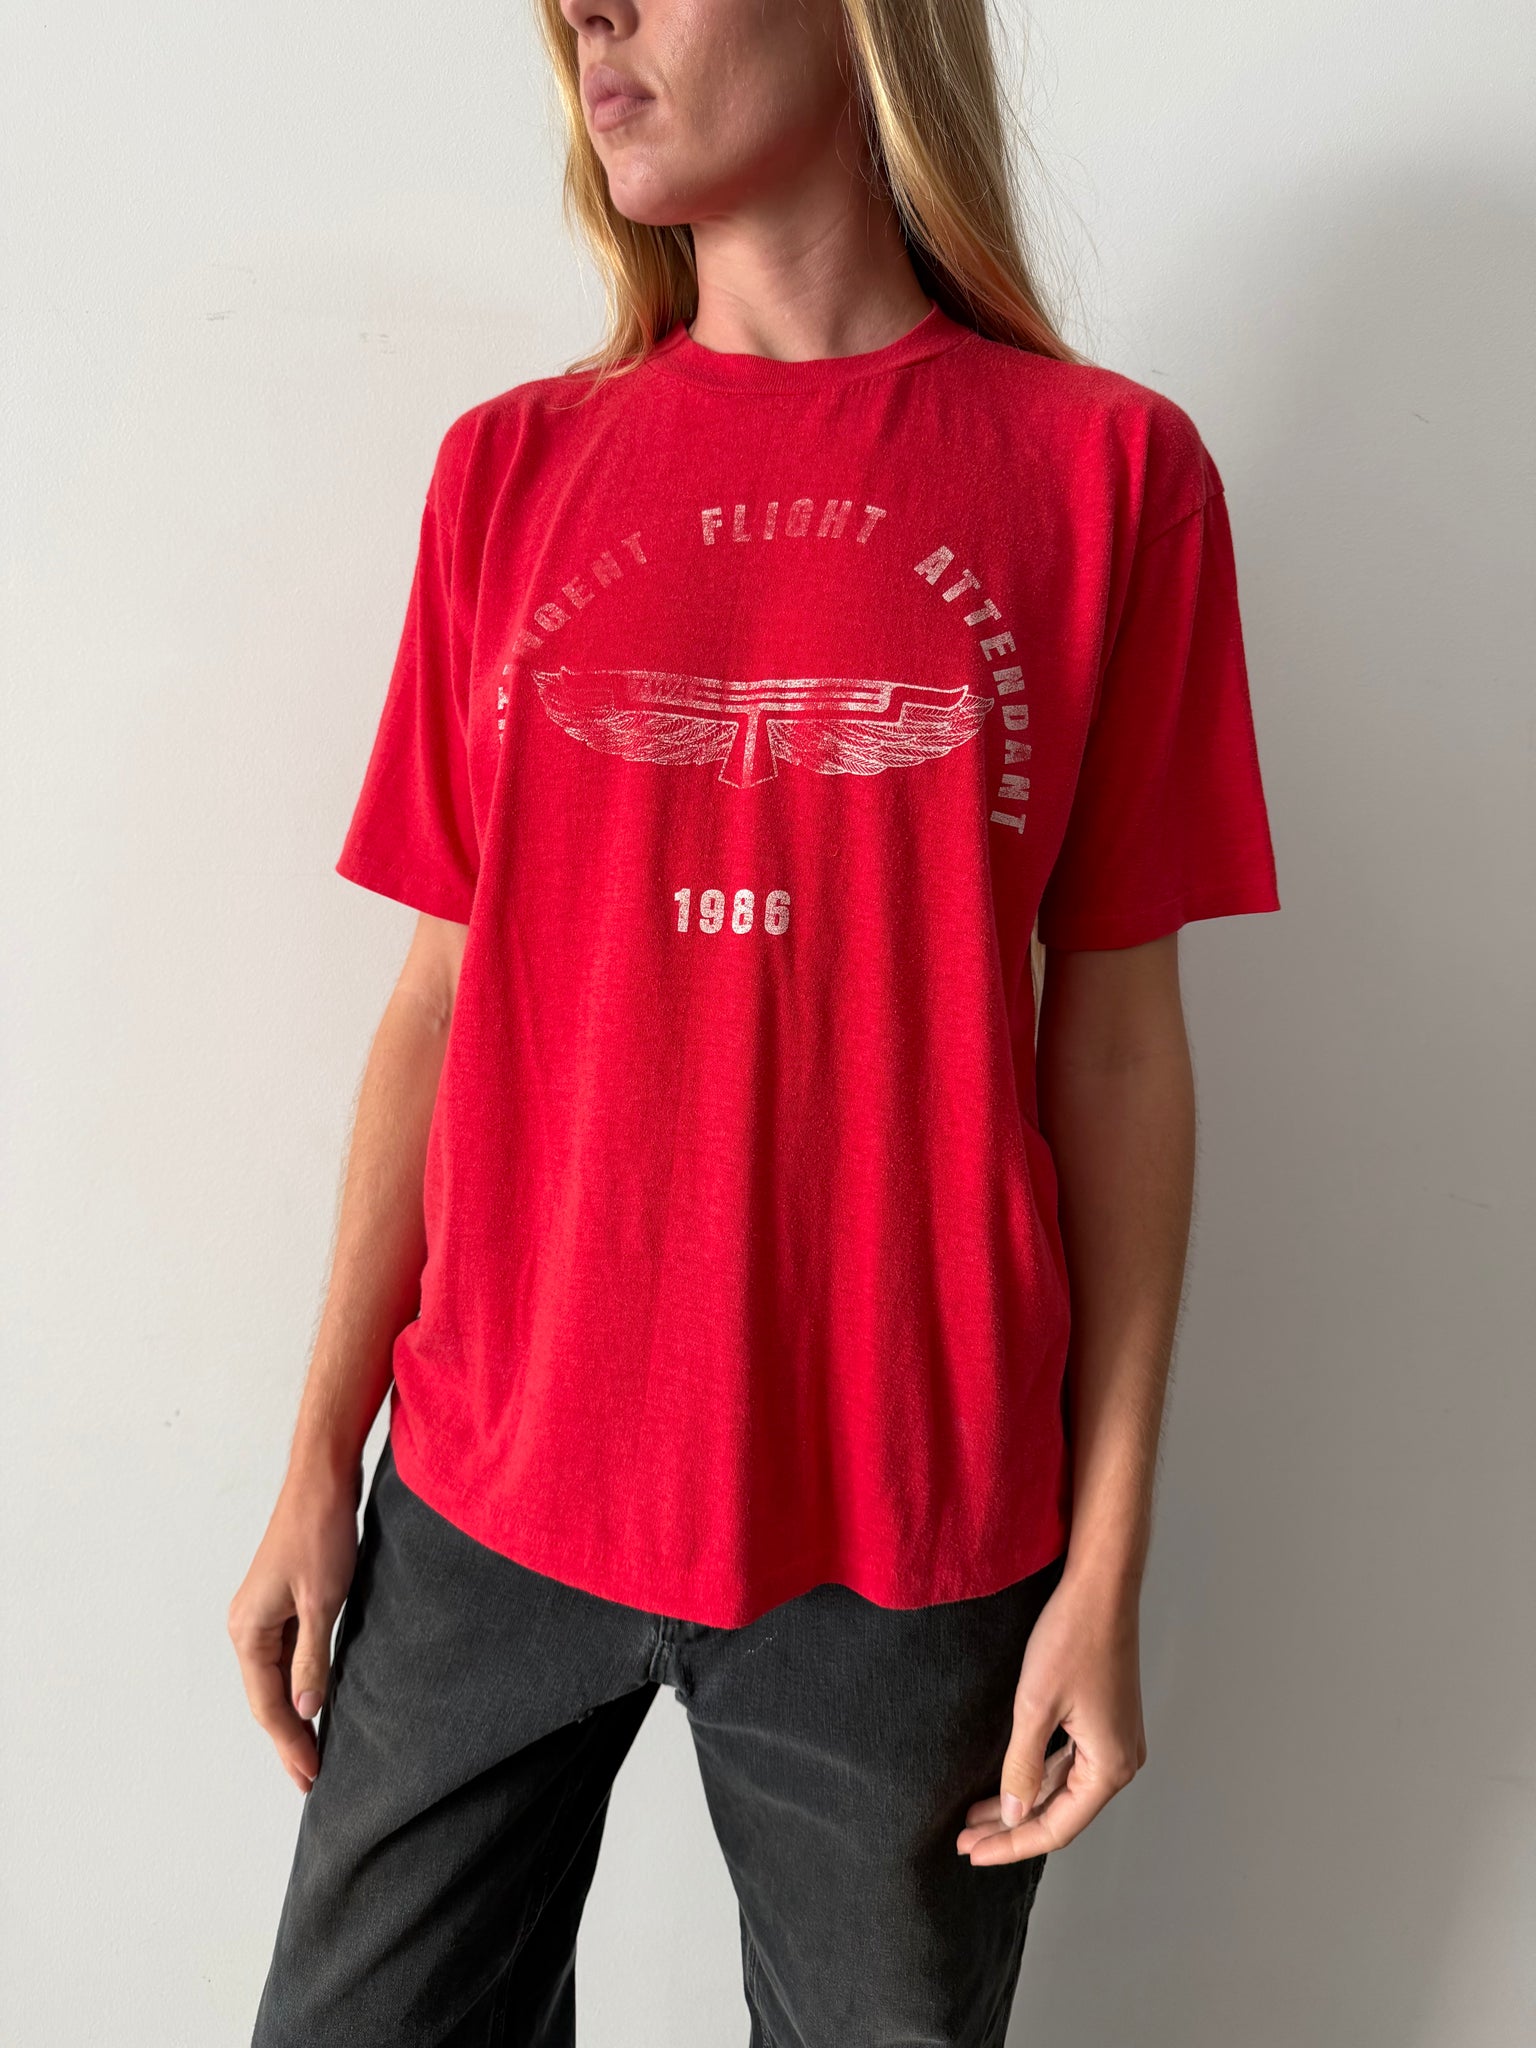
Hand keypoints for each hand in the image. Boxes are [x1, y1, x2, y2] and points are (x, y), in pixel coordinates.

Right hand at [228, 1458, 359, 1791]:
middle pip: (267, 1697)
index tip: (310, 1776)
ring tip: (314, 1750)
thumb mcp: (322, 1600)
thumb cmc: (320, 1533)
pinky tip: (318, 1699)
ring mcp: (263, 1612)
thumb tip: (305, 1710)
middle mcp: (247, 1625)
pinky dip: (302, 1682)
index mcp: (247, 1629)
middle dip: (288, 1737)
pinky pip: (288, 1655)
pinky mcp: (283, 1601)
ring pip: (276, 1678)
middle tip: (311, 1778)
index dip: (289, 1742)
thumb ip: (312, 1659)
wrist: (322, 1481)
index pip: (268, 1704)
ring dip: (295, 1713)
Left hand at [956, 1563, 1146, 1863]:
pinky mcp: (1103, 1719)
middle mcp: (1119, 1760)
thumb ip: (1022, 1767)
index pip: (1056, 1827)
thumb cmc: (1072, 1639)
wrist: (1100, 1587)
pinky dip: (1035, 1776)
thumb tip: (1013, 1815)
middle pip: (1060, 1812)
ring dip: (1020, 1803)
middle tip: (965, 1841)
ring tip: (974, 1817)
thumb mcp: (1035, 1706)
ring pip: (1061, 1788)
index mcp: (1110, 1766)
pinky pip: (1067, 1763)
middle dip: (1011, 1828)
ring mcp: (1114, 1740)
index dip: (1011, 1844)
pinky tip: (1008, 1783)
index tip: (971, 1853)